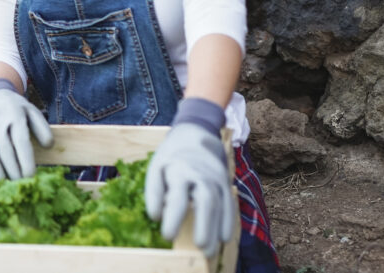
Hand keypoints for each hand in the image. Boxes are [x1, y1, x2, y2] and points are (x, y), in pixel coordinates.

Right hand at [0, 84, 51, 179]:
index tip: (30, 176)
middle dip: (11, 168)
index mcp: (16, 115)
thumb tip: (49, 146)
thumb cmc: (17, 109)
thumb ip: (43, 129)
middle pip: (4, 147)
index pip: (21, 140)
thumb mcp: (33, 113)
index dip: (25, 160)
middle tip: (17, 184)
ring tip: (1, 182)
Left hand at [144, 122, 233, 257]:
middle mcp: (199, 172)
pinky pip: (229, 202)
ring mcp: (214, 176)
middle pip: (205, 199)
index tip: (166, 234)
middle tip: (197, 247)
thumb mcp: (156, 167)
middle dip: (203, 224)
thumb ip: (155, 192)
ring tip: (208, 251)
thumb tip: (155, 216)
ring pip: (219, 203)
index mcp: (177, 169)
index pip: (176, 195)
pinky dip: (228, 221)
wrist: (194, 133)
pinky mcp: (224, 181)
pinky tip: (224, 238)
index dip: (172, 216)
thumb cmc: (171, 157)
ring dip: (215, 228)